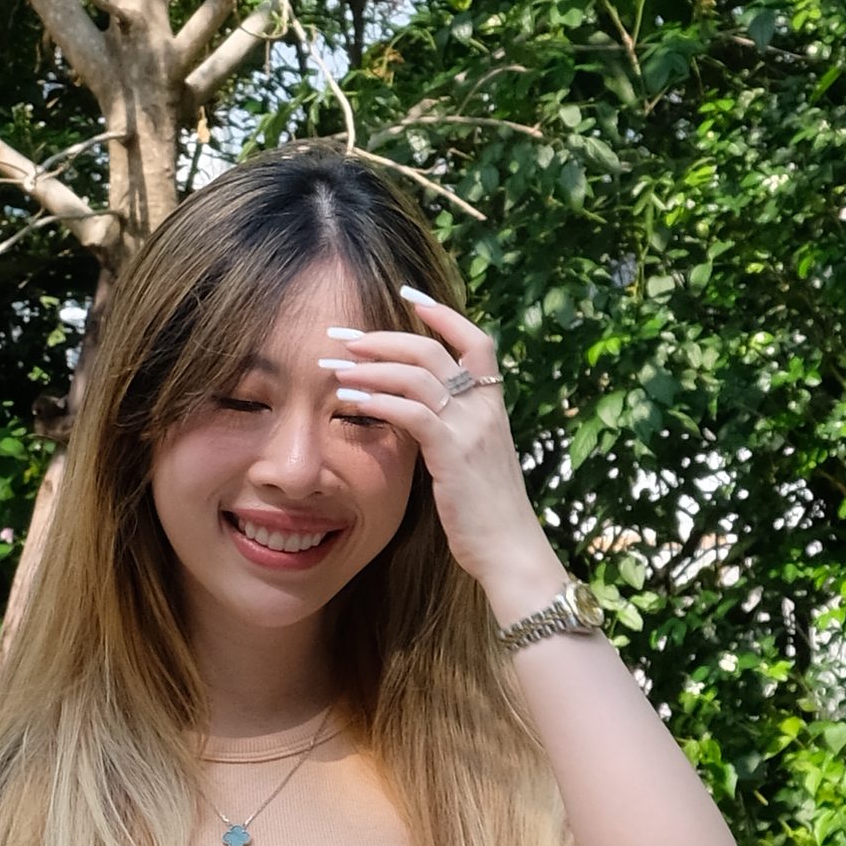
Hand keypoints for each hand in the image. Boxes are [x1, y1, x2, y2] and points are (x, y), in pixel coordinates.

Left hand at [320, 289, 559, 605]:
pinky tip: (350, 399)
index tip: (408, 295)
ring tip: (336, 364)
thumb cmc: (485, 512)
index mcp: (492, 405)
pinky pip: (411, 411)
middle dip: (383, 337)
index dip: (443, 314)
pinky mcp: (453, 452)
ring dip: (372, 365)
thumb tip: (414, 412)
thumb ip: (450, 429)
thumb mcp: (472, 460)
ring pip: (418, 374)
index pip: (475, 340)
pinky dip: (378, 399)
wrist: (509, 550)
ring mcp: (471, 427)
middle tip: (343, 336)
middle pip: (433, 350)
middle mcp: (485, 408)